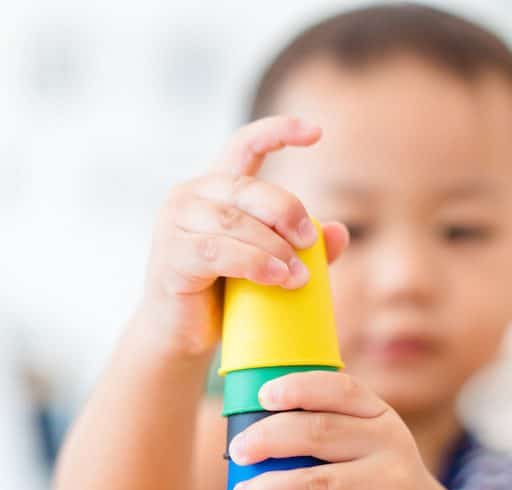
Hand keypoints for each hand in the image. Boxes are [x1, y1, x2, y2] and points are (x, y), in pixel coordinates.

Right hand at [138, 116, 348, 357]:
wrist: (181, 335)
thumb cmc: (225, 294)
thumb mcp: (270, 264)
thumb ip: (304, 247)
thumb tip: (340, 231)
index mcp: (216, 188)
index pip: (244, 144)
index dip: (278, 131)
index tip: (316, 132)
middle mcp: (191, 195)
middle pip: (247, 187)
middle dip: (286, 211)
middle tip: (309, 242)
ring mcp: (175, 224)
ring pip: (235, 221)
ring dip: (274, 247)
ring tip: (298, 276)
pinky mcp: (171, 256)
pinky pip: (219, 252)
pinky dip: (254, 263)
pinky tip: (277, 278)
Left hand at [228, 371, 451, 489]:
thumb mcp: (370, 451)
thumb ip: (330, 436)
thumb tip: (250, 435)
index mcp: (381, 417)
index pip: (340, 389)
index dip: (298, 388)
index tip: (263, 396)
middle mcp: (390, 445)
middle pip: (318, 432)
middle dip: (268, 439)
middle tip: (238, 452)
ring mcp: (390, 487)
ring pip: (314, 484)